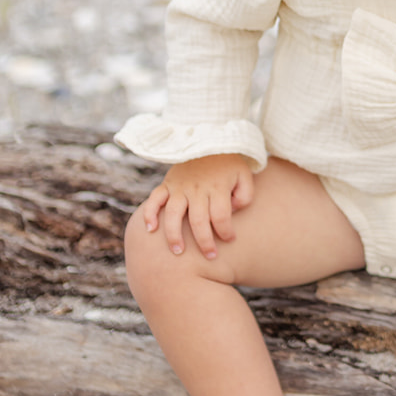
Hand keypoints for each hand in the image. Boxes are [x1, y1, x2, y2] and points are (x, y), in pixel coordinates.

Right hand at [140, 154, 254, 259]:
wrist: (210, 138)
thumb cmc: (230, 164)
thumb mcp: (245, 176)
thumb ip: (245, 196)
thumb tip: (232, 212)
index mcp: (218, 187)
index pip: (221, 216)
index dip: (226, 232)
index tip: (230, 239)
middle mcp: (197, 188)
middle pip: (198, 220)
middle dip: (204, 242)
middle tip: (210, 257)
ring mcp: (180, 186)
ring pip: (173, 214)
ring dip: (174, 235)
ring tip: (178, 252)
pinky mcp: (168, 183)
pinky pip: (154, 199)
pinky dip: (149, 213)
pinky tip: (150, 230)